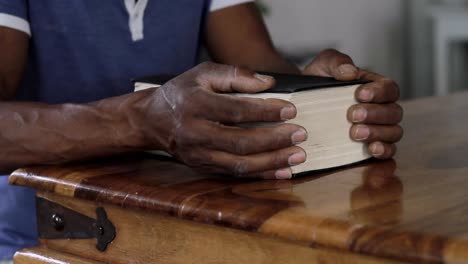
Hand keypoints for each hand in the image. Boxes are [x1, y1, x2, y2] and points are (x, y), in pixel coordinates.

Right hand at [138, 62, 306, 178]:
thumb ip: (235, 74)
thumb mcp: (203, 73)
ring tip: (298, 155)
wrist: (151, 120)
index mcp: (195, 105)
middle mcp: (195, 134)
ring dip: (272, 161)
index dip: (265, 112)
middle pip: (240, 142)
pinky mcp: (203, 168)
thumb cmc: (181, 92)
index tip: (291, 110)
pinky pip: (235, 174)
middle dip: (274, 140)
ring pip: (239, 164)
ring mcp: (198, 155)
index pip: (235, 111)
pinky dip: (261, 175)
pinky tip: (282, 171)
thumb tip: (269, 83)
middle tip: (300, 134)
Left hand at [303, 49, 402, 158]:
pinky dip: (383, 151)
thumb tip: (350, 71)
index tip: (360, 94)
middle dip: (375, 114)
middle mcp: (381, 109)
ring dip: (377, 133)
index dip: (379, 92)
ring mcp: (380, 129)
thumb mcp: (323, 66)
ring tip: (355, 133)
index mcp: (375, 87)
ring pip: (393, 132)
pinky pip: (388, 151)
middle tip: (352, 115)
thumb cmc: (318, 84)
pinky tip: (371, 149)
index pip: (389, 88)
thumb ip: (336, 62)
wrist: (302, 106)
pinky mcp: (373, 147)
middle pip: (393, 112)